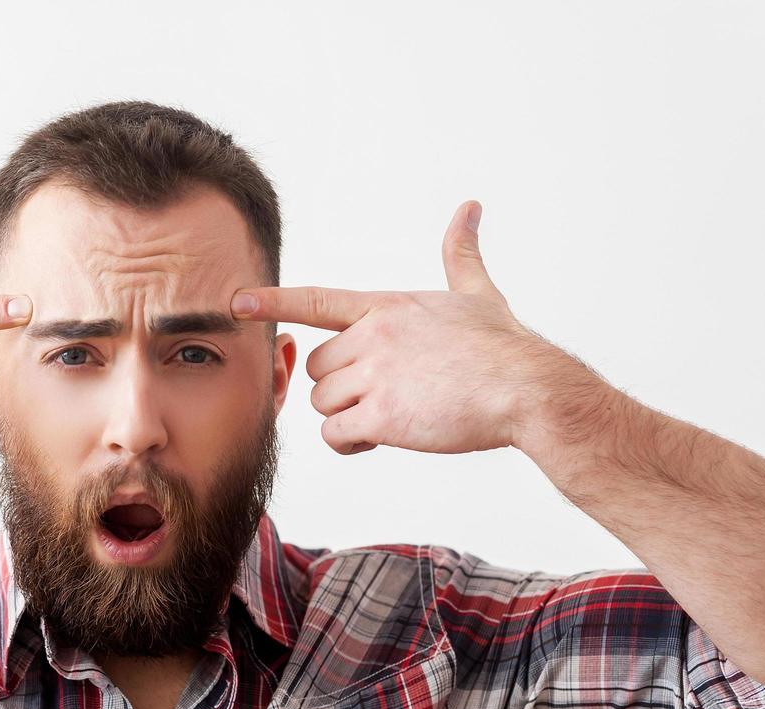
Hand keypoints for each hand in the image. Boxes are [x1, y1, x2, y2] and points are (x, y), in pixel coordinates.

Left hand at [230, 200, 591, 455]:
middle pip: (318, 367)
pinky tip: (381, 440)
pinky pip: (335, 433)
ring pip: (323, 402)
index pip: (317, 300)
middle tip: (386, 395)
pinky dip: (350, 443)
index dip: (273, 302)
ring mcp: (375, 374)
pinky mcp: (381, 415)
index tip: (236, 303)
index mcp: (388, 306)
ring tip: (392, 418)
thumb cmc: (506, 348)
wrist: (528, 389)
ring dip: (347, 416)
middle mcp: (374, 335)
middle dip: (341, 386)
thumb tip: (470, 209)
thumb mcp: (478, 294)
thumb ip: (461, 255)